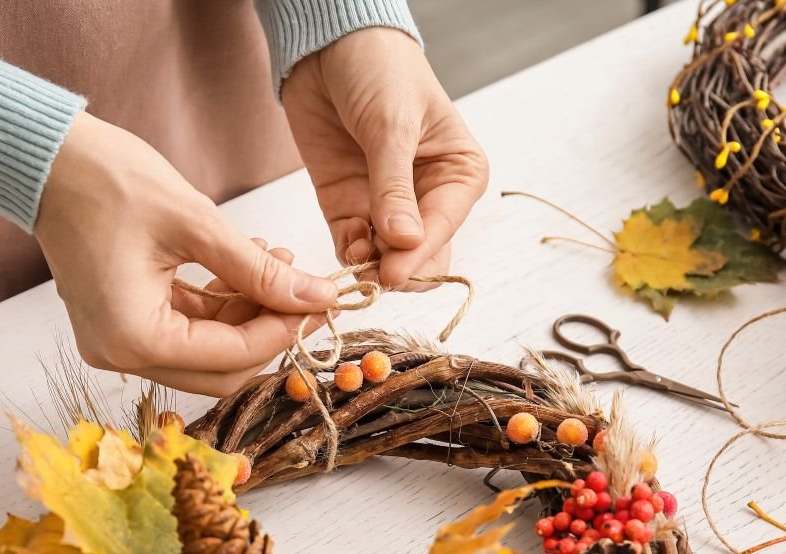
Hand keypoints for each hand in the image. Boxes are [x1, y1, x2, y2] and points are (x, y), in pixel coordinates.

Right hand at [35, 113, 335, 395]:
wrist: (45, 157)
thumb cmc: (105, 180)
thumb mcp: (196, 224)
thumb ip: (258, 269)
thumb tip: (314, 297)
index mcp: (134, 338)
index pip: (231, 356)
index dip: (283, 330)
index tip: (321, 301)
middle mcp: (121, 354)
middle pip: (220, 370)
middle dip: (268, 331)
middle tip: (306, 292)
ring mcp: (118, 342)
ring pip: (206, 352)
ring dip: (246, 315)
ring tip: (277, 262)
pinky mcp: (121, 322)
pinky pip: (184, 330)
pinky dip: (218, 306)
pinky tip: (245, 266)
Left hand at [281, 27, 488, 288]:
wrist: (326, 44)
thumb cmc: (378, 69)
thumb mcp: (391, 125)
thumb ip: (394, 186)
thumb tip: (406, 242)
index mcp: (458, 172)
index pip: (444, 227)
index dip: (420, 255)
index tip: (394, 273)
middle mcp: (427, 195)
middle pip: (422, 253)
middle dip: (400, 268)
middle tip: (377, 277)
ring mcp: (385, 204)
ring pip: (387, 257)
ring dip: (372, 267)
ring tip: (358, 266)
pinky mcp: (347, 205)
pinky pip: (352, 244)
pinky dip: (349, 255)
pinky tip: (347, 253)